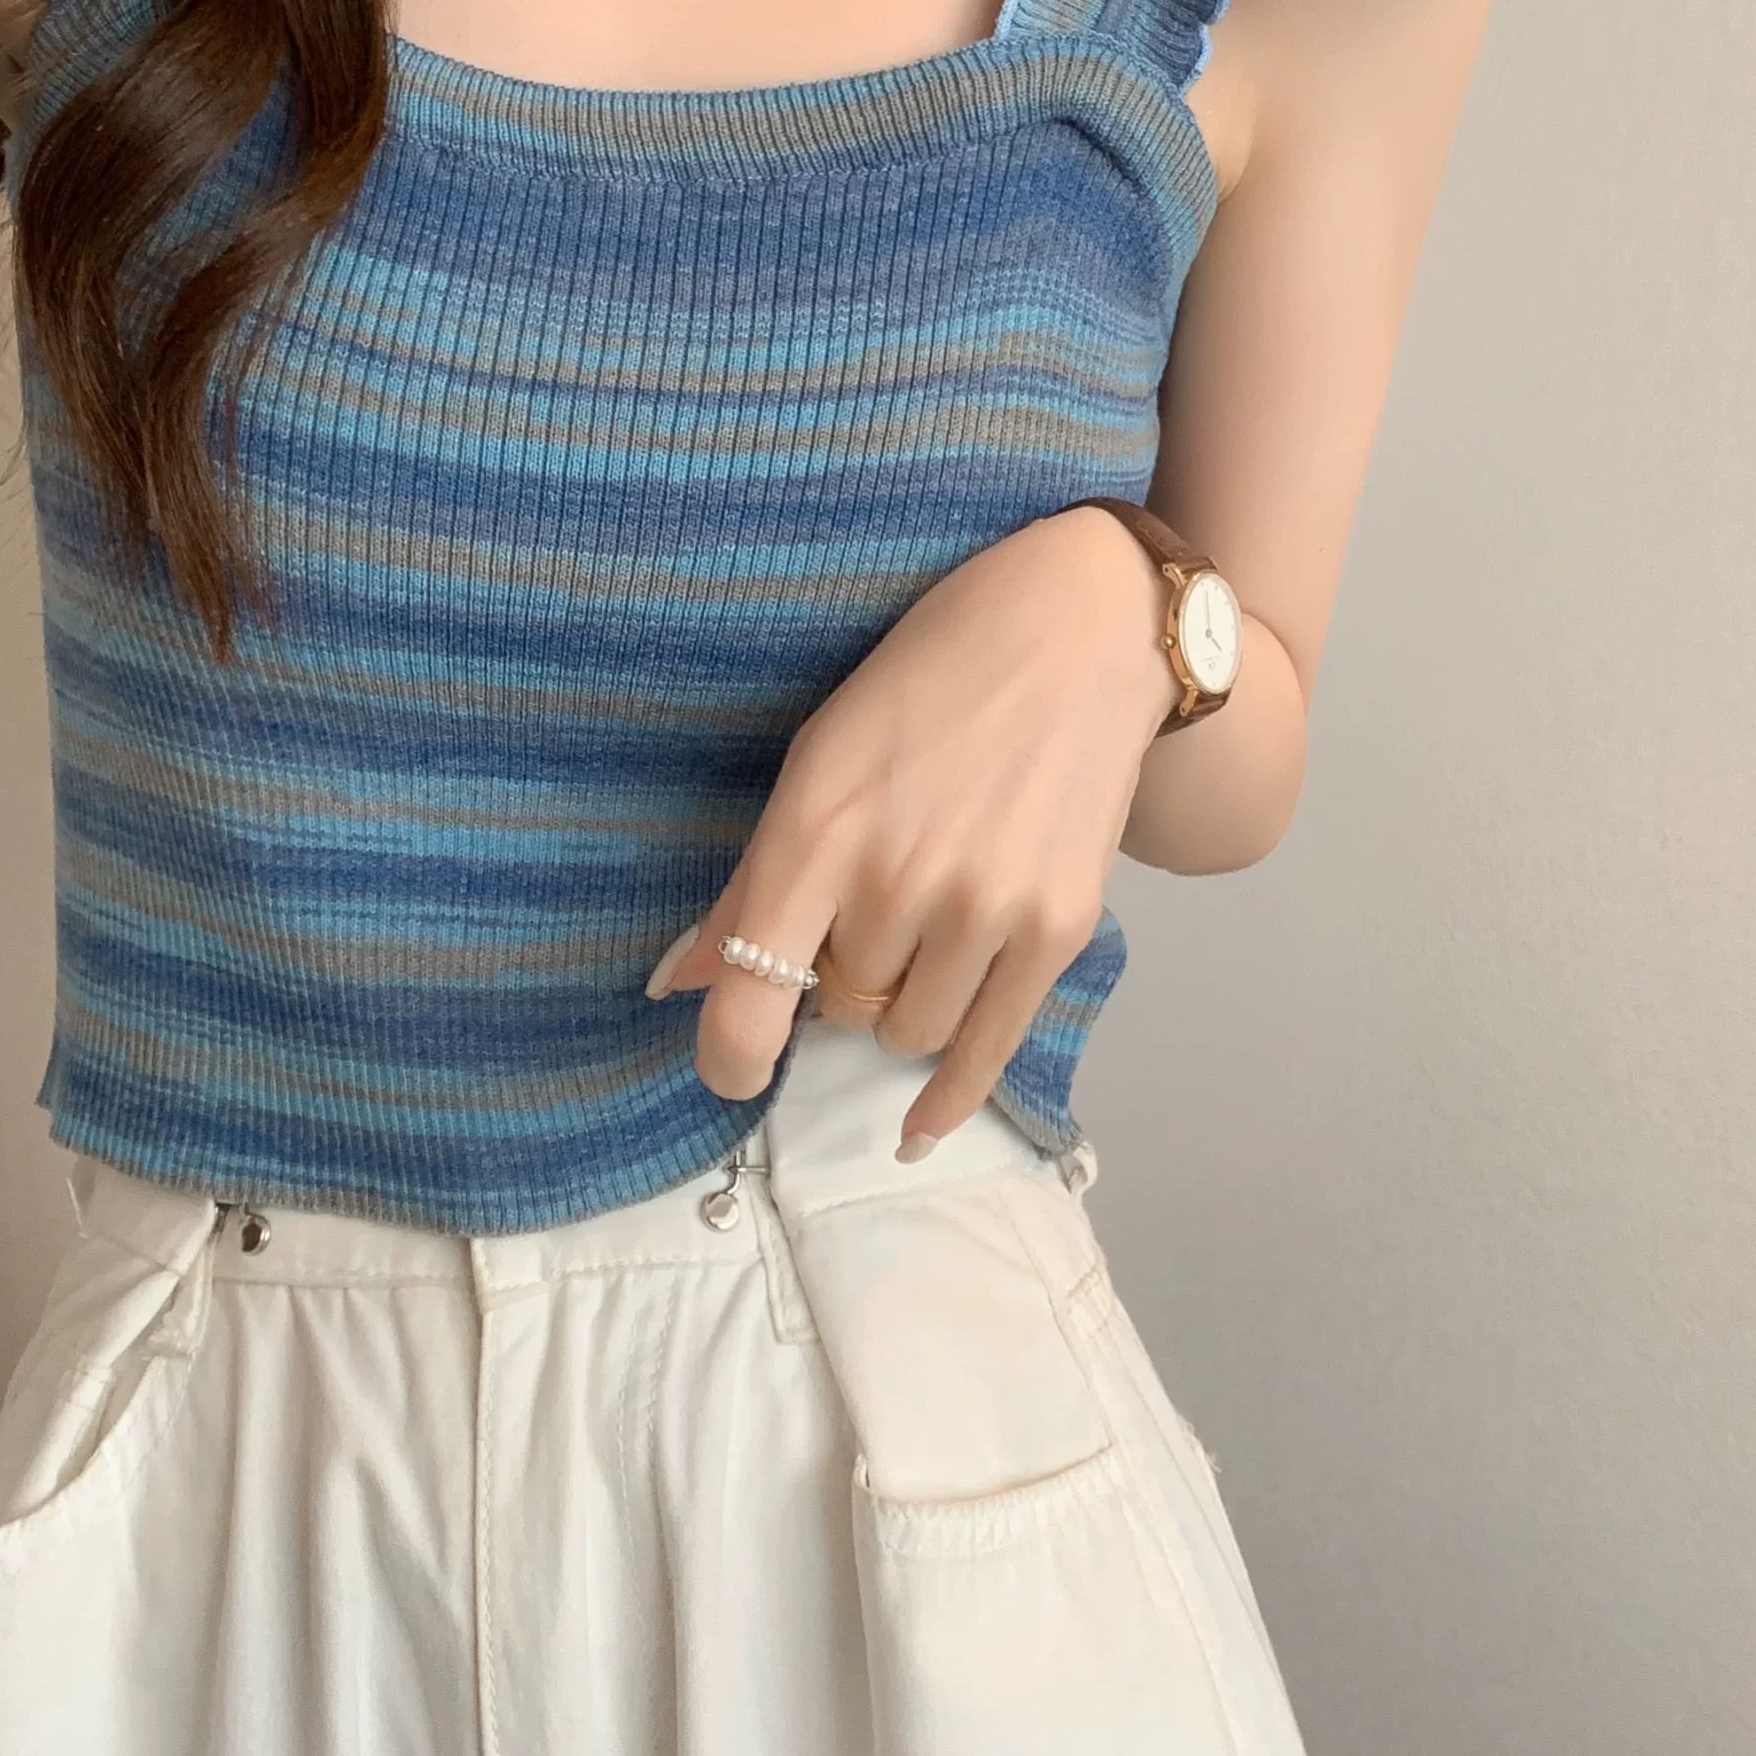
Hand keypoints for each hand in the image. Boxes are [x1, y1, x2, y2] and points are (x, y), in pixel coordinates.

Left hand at [646, 502, 1183, 1156]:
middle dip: (837, 984)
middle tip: (864, 917)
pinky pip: (988, 1051)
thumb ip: (751, 883)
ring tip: (920, 934)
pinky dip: (948, 1096)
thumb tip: (675, 985)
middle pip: (837, 1011)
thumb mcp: (818, 756)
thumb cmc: (930, 675)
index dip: (728, 1055)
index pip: (749, 999)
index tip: (732, 1064)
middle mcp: (898, 881)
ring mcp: (985, 909)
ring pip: (908, 1033)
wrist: (1080, 630)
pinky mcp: (1059, 928)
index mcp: (817, 830)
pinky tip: (920, 1124)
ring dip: (899, 1006)